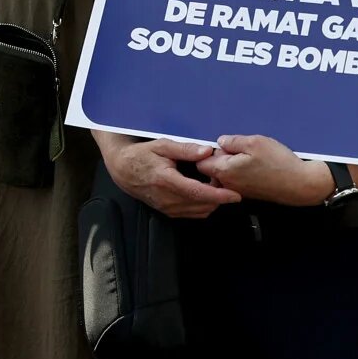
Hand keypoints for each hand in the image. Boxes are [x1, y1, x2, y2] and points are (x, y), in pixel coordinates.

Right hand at [100, 136, 240, 218]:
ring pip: (199, 211)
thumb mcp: (162, 145)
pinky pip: (192, 213)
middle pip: (202, 204)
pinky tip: (203, 193)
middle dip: (218, 196)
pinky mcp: (167, 212)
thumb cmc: (141, 155)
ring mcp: (167, 208)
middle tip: (223, 181)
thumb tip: (207, 151)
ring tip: (214, 185)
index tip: (235, 195)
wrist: (122, 169)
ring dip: (211, 202)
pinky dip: (203, 206)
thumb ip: (185, 149)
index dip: (219, 196)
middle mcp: (168, 199)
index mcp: (167, 181)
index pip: (198, 193)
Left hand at [196, 134, 332, 207]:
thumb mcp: (254, 142)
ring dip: (230, 164)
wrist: (301, 185)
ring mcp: (237, 191)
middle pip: (210, 168)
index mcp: (223, 171)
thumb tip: (220, 142)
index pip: (200, 161)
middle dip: (218, 157)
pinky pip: (235, 180)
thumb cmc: (278, 162)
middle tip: (238, 149)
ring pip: (223, 174)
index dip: (206, 150)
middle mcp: (226, 184)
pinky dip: (239, 172)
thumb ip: (232, 141)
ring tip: (249, 157)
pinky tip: (255, 166)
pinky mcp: (247, 194)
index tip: (221, 144)